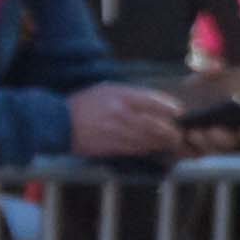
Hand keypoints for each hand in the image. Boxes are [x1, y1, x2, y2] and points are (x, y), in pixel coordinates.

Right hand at [67, 81, 186, 160]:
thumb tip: (158, 103)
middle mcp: (120, 114)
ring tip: (170, 142)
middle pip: (155, 125)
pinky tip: (153, 147)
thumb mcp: (108, 90)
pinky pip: (137, 149)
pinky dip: (148, 149)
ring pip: (148, 141)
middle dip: (171, 132)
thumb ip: (132, 95)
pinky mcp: (112, 147)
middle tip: (178, 133)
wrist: (59, 122)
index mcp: (120, 96)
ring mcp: (116, 132)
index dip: (170, 108)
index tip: (179, 112)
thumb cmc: (86, 103)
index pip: (153, 101)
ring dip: (162, 143)